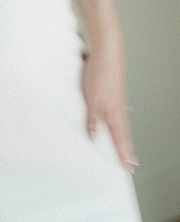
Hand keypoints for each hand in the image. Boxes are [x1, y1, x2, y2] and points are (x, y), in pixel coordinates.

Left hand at [81, 43, 138, 172]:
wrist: (108, 53)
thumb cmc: (101, 74)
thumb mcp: (91, 101)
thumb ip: (92, 121)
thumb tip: (93, 138)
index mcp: (116, 114)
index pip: (121, 140)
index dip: (123, 155)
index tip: (128, 168)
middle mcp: (119, 110)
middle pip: (123, 135)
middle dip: (125, 150)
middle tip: (129, 164)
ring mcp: (117, 102)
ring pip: (120, 125)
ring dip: (121, 138)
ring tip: (123, 150)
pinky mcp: (113, 94)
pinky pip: (115, 115)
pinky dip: (116, 125)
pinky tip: (113, 125)